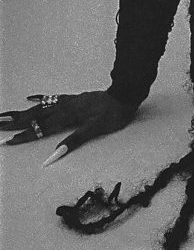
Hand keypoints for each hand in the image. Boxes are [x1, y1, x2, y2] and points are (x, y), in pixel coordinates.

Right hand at [0, 91, 136, 165]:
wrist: (125, 95)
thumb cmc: (113, 114)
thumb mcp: (96, 129)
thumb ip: (74, 140)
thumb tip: (54, 154)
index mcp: (68, 116)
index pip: (41, 128)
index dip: (24, 136)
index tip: (7, 142)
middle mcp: (65, 107)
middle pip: (36, 116)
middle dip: (15, 122)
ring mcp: (69, 102)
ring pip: (41, 108)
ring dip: (23, 112)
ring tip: (6, 114)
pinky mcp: (75, 98)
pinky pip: (53, 98)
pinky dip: (40, 99)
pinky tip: (30, 98)